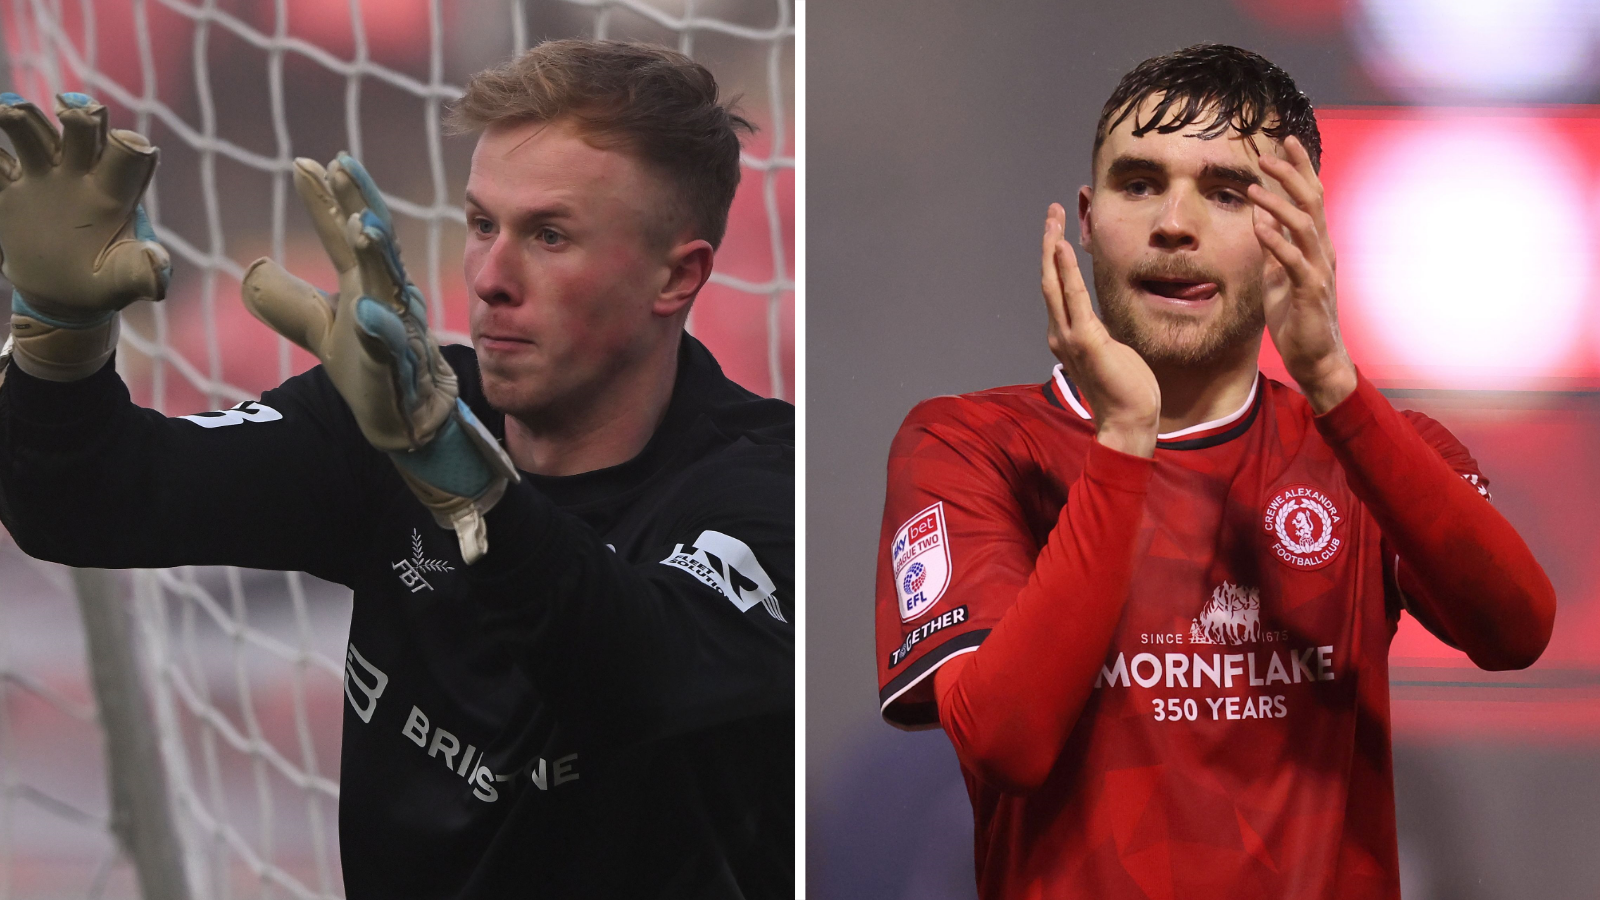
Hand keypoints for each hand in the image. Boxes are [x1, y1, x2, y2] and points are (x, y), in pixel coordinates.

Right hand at [0, 92, 169, 380]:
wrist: (63, 297)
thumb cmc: (104, 286)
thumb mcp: (123, 282)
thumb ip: (141, 273)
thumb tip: (159, 274)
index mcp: (113, 193)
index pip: (126, 156)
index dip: (126, 145)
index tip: (123, 141)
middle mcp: (80, 176)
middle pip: (82, 134)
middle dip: (78, 118)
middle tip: (69, 109)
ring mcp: (43, 179)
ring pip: (34, 136)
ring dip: (23, 120)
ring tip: (6, 111)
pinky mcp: (10, 192)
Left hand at [241, 153, 516, 562]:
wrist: (407, 419)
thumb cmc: (370, 369)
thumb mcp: (322, 330)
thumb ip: (290, 300)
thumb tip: (254, 266)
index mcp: (367, 284)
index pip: (346, 235)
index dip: (330, 201)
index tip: (308, 164)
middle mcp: (388, 297)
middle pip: (374, 245)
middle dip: (361, 205)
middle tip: (343, 167)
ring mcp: (399, 330)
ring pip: (389, 286)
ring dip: (377, 255)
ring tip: (361, 223)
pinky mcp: (401, 368)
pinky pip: (392, 346)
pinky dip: (381, 329)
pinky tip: (366, 311)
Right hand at [1041, 203, 1159, 457]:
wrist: (1128, 421)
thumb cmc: (1127, 390)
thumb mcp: (1114, 352)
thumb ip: (1103, 334)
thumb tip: (1106, 323)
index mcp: (1068, 335)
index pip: (1058, 289)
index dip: (1055, 258)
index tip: (1059, 231)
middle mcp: (1061, 333)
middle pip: (1048, 279)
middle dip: (1048, 242)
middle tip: (1053, 211)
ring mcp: (1069, 336)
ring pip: (1054, 283)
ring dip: (1051, 247)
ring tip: (1054, 219)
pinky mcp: (1085, 340)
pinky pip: (1073, 298)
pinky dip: (1065, 272)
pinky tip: (1060, 248)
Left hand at [1248, 136, 1355, 412]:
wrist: (1314, 357)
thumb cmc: (1296, 316)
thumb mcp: (1278, 274)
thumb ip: (1272, 245)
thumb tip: (1261, 215)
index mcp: (1316, 244)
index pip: (1311, 197)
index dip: (1300, 168)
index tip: (1285, 141)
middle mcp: (1323, 250)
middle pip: (1312, 201)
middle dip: (1292, 174)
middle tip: (1268, 152)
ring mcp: (1319, 269)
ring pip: (1305, 225)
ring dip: (1279, 203)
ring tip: (1255, 187)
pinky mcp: (1310, 291)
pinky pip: (1295, 261)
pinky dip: (1277, 242)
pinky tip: (1260, 227)